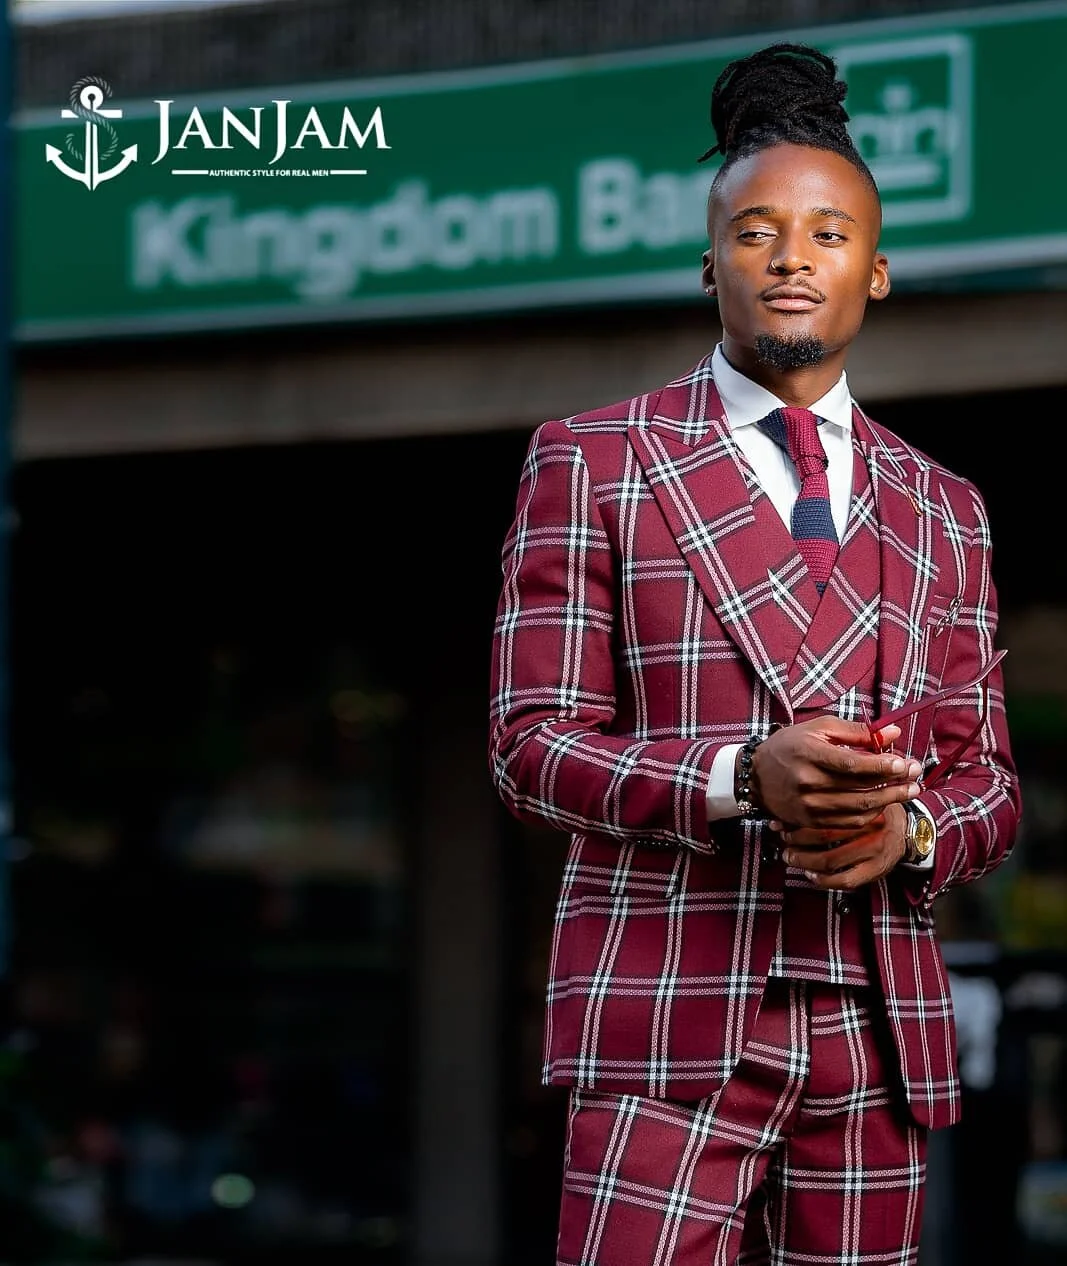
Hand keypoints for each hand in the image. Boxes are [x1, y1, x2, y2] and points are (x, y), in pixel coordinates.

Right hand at [752, 717, 921, 830]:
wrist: (756, 776)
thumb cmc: (791, 746)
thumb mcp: (819, 729)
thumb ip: (856, 732)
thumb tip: (892, 733)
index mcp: (810, 754)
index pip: (853, 764)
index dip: (882, 766)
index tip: (905, 763)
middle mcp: (808, 782)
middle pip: (861, 789)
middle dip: (895, 784)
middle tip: (917, 777)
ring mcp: (809, 805)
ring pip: (858, 809)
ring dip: (889, 801)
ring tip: (909, 791)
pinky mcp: (810, 821)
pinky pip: (849, 822)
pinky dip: (871, 814)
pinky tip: (884, 804)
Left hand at [775, 804, 907, 890]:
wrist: (906, 830)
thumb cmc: (876, 810)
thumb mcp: (858, 795)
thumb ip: (833, 796)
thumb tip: (792, 800)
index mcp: (862, 806)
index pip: (823, 814)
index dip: (797, 820)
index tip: (781, 822)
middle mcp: (869, 828)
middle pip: (823, 836)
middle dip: (796, 840)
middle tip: (783, 840)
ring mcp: (873, 851)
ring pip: (830, 860)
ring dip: (804, 861)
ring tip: (790, 857)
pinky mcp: (875, 870)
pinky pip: (845, 880)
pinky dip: (823, 880)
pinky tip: (811, 875)